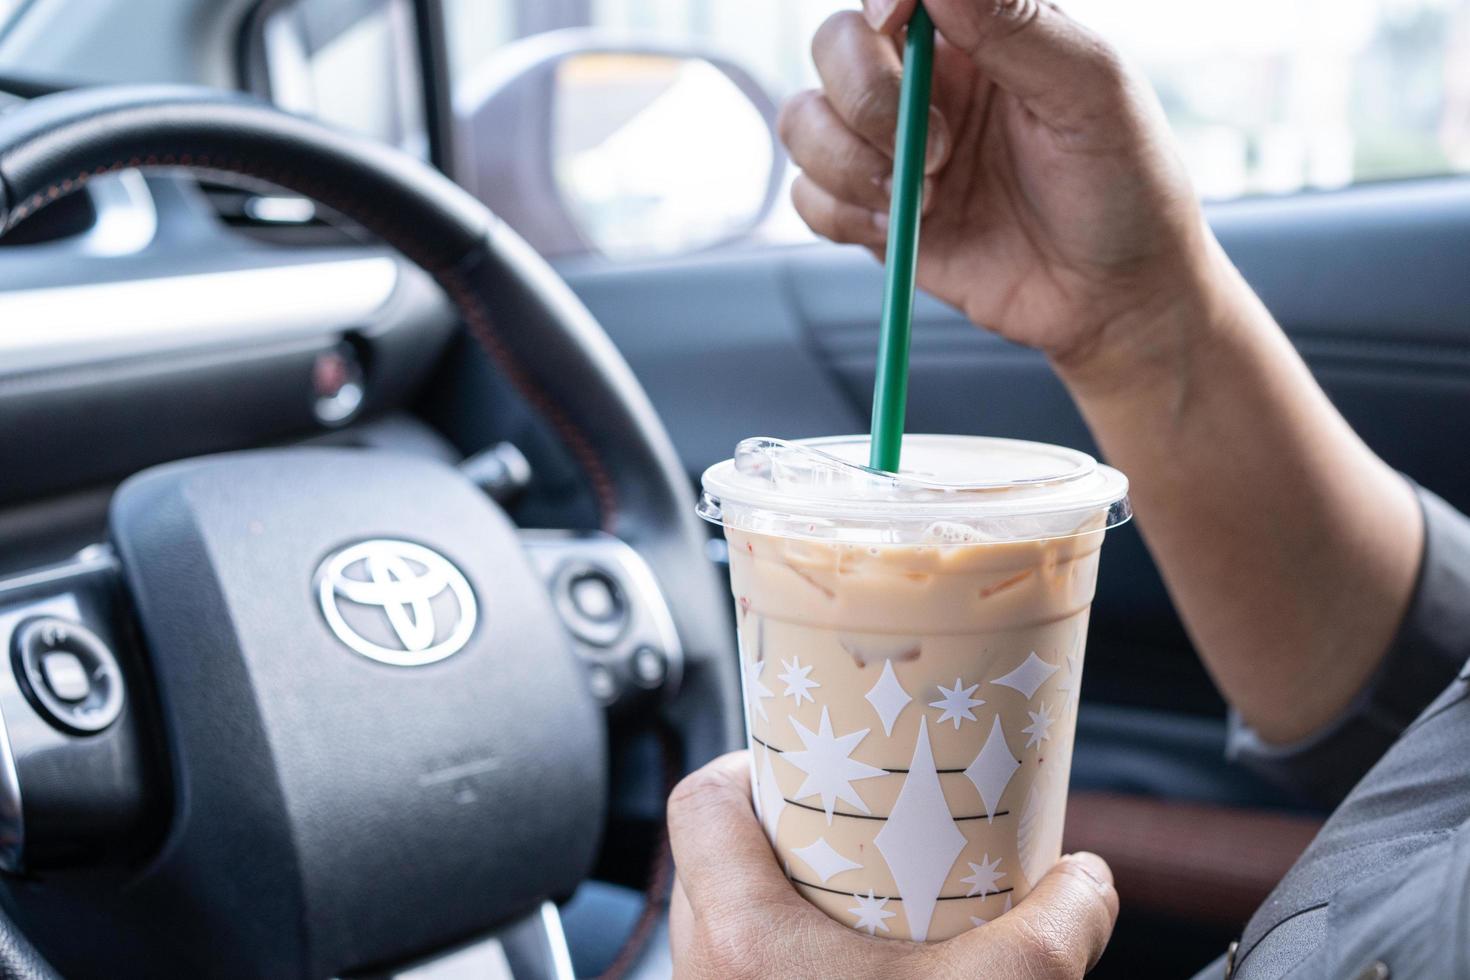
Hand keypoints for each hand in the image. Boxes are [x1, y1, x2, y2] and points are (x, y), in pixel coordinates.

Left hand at [667, 753, 1118, 978]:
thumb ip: (1058, 928)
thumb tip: (1087, 881)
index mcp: (740, 935)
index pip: (700, 803)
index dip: (746, 765)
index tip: (803, 762)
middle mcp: (706, 970)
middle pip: (713, 857)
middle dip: (777, 830)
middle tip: (845, 822)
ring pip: (723, 921)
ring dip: (780, 897)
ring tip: (855, 891)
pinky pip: (741, 973)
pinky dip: (786, 957)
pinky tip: (852, 970)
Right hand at [779, 0, 1214, 371]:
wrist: (1113, 298)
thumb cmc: (1123, 186)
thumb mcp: (1091, 90)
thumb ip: (1017, 25)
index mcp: (979, 32)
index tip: (891, 19)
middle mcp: (925, 81)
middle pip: (833, 46)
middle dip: (865, 96)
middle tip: (936, 150)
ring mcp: (892, 149)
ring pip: (805, 120)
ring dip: (849, 162)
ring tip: (924, 199)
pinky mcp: (872, 215)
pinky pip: (807, 196)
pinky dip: (840, 213)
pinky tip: (905, 230)